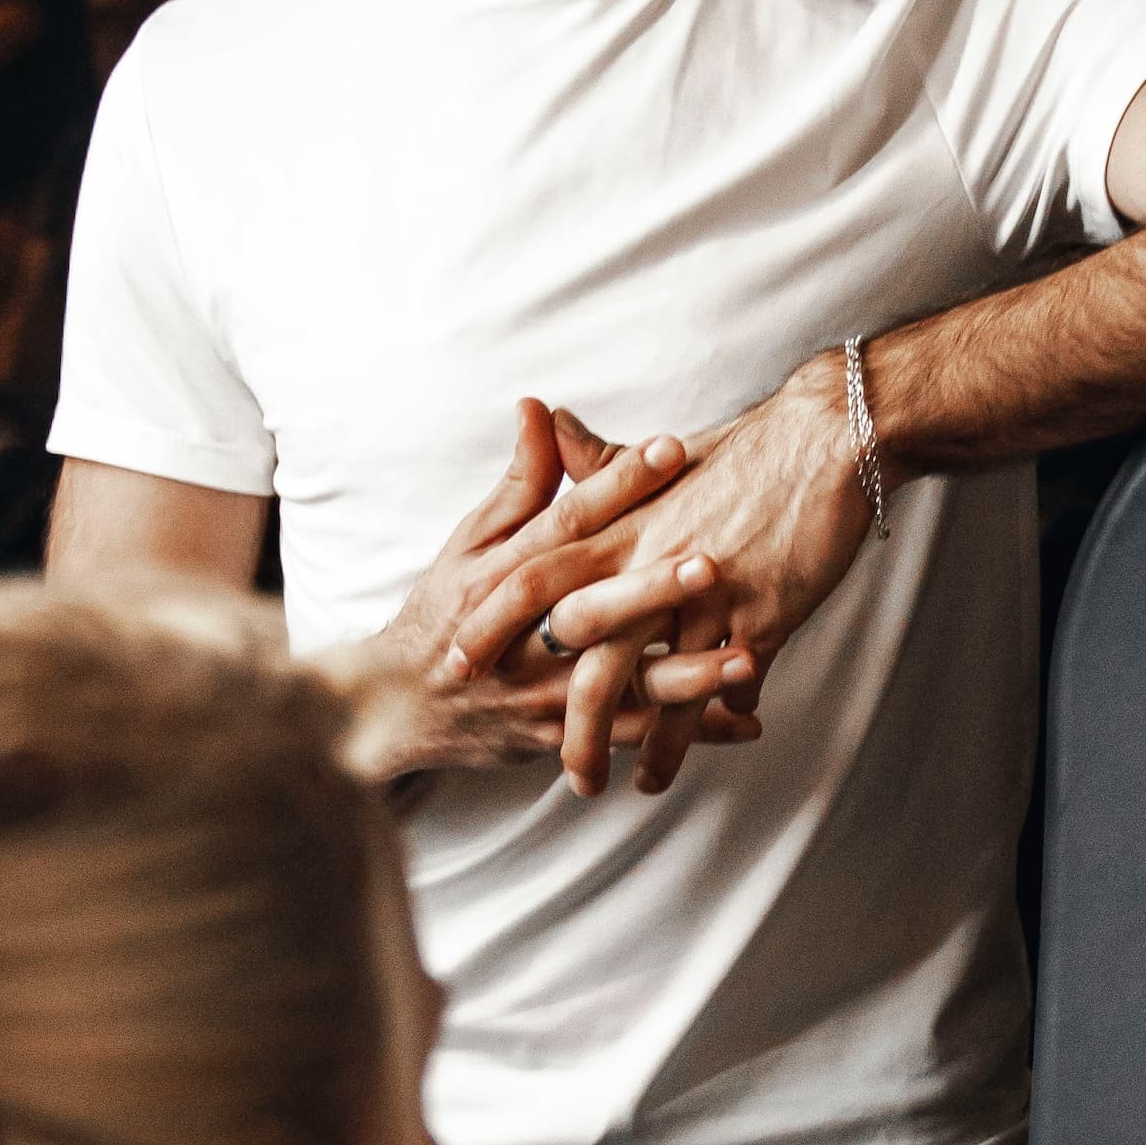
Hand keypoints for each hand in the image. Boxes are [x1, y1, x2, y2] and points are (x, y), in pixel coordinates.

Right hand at [341, 400, 752, 786]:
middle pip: (591, 608)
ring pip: (619, 686)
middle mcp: (523, 637)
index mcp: (501, 576)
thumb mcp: (469, 543)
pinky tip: (747, 721)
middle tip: (714, 560)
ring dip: (686, 676)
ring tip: (749, 658)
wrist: (396, 705)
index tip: (673, 449)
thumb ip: (519, 484)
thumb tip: (539, 406)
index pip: (565, 524)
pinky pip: (630, 738)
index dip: (617, 485)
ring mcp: (542, 692)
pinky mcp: (559, 737)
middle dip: (652, 586)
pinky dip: (688, 734)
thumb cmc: (442, 610)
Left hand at [444, 357, 871, 761]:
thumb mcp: (661, 457)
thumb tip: (548, 424)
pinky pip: (723, 687)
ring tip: (626, 786)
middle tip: (552, 764)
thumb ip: (598, 463)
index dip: (492, 623)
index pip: (534, 579)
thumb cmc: (748, 448)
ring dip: (637, 744)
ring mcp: (705, 597)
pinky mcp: (757, 617)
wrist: (828, 439)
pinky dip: (709, 724)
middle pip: (586, 654)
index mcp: (622, 527)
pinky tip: (694, 751)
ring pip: (653, 688)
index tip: (461, 660)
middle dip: (567, 720)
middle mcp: (651, 566)